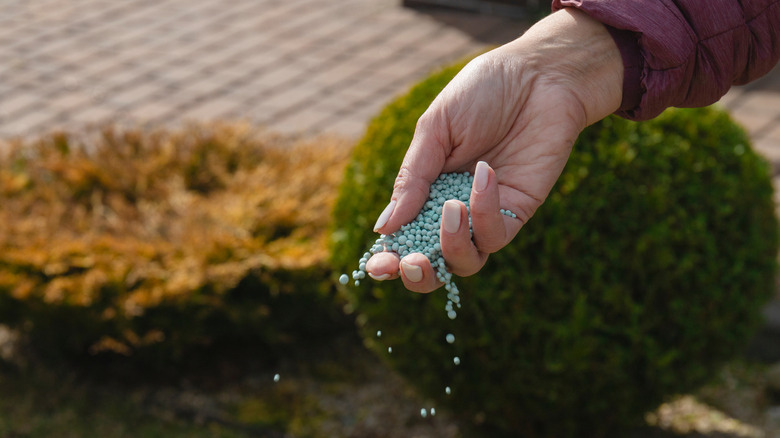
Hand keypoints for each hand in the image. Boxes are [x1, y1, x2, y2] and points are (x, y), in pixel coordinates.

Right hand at [367, 8, 622, 291]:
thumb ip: (412, 179)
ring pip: (466, 262)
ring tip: (451, 208)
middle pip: (434, 264)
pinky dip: (485, 211)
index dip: (389, 258)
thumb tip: (383, 228)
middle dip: (419, 274)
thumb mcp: (435, 129)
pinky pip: (496, 234)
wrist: (538, 75)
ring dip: (452, 245)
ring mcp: (486, 215)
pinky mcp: (519, 212)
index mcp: (425, 191)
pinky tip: (484, 173)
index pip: (403, 237)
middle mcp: (454, 210)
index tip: (378, 266)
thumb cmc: (482, 93)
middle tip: (410, 262)